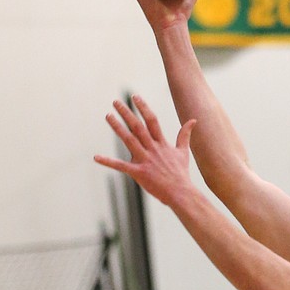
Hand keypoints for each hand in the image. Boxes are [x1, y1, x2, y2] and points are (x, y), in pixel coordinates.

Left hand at [95, 96, 197, 212]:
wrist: (181, 193)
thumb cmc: (181, 174)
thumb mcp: (183, 152)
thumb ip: (184, 135)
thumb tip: (193, 121)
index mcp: (162, 143)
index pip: (152, 120)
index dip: (143, 107)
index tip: (135, 97)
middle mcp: (153, 149)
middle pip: (138, 127)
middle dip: (126, 113)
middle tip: (115, 102)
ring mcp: (145, 160)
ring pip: (129, 140)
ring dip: (118, 127)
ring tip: (108, 116)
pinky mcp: (139, 172)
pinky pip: (121, 166)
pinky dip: (108, 162)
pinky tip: (96, 157)